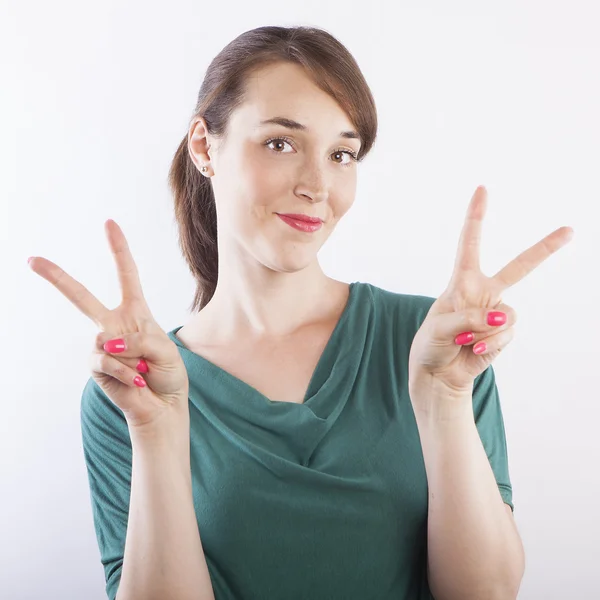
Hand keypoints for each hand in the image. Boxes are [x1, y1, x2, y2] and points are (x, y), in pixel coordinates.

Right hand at [28, 219, 189, 430]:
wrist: (163, 406)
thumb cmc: (168, 375)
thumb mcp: (166, 350)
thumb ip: (141, 339)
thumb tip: (106, 340)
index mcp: (136, 313)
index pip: (126, 276)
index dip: (118, 249)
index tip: (109, 223)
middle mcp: (115, 325)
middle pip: (82, 297)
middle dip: (57, 278)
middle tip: (32, 260)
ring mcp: (102, 345)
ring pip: (102, 338)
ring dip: (132, 357)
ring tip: (143, 370)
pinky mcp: (96, 366)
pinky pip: (105, 360)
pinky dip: (124, 371)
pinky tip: (135, 380)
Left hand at [408, 185, 573, 414]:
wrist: (437, 374)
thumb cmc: (430, 345)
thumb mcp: (439, 327)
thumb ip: (468, 319)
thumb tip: (500, 318)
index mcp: (462, 282)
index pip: (469, 244)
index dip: (476, 216)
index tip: (482, 189)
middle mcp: (483, 293)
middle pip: (519, 268)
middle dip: (544, 249)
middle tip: (570, 231)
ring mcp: (495, 314)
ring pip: (506, 315)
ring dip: (483, 331)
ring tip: (463, 340)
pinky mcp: (502, 334)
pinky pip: (505, 334)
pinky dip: (489, 344)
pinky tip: (473, 349)